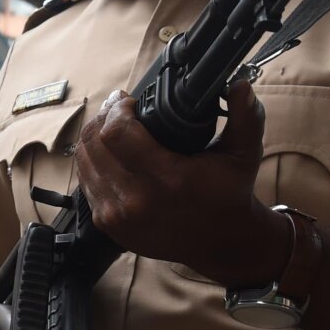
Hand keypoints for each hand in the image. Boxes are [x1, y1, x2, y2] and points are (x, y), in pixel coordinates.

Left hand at [72, 81, 283, 285]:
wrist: (221, 243)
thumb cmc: (230, 193)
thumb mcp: (244, 154)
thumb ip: (245, 117)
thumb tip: (240, 86)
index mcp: (167, 180)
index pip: (117, 133)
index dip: (116, 109)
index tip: (128, 101)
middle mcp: (137, 200)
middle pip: (94, 143)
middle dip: (103, 118)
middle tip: (120, 109)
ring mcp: (118, 215)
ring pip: (84, 161)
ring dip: (94, 138)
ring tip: (113, 127)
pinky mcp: (108, 224)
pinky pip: (85, 182)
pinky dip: (93, 162)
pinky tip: (110, 153)